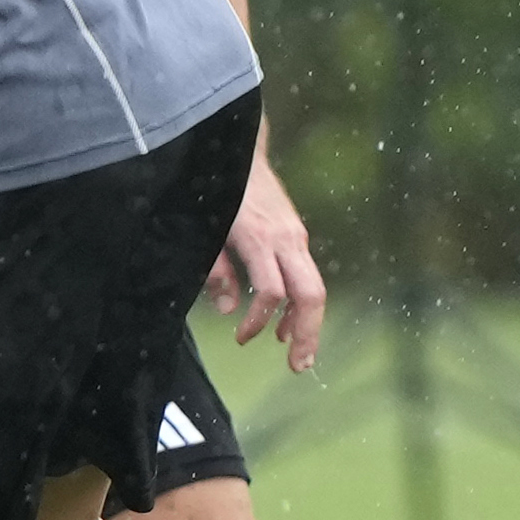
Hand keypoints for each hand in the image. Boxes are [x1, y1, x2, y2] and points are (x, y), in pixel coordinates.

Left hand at [207, 150, 325, 370]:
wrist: (238, 152)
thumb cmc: (215, 193)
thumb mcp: (205, 231)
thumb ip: (216, 270)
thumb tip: (230, 310)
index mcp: (259, 239)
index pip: (271, 292)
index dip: (257, 320)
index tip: (241, 338)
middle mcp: (286, 238)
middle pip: (311, 294)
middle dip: (308, 334)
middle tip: (298, 366)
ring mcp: (296, 236)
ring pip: (314, 287)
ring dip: (308, 323)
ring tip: (296, 353)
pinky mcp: (296, 234)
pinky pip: (306, 275)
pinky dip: (300, 303)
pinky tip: (287, 324)